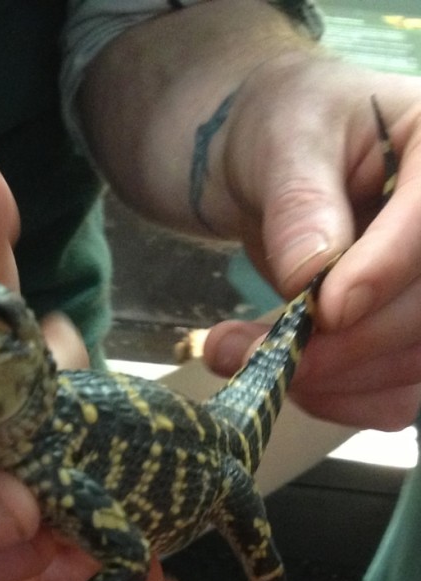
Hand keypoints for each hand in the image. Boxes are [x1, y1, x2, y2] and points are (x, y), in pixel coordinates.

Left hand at [201, 57, 420, 429]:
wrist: (260, 157)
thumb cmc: (278, 124)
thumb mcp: (280, 139)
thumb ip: (300, 200)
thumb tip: (312, 271)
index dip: (389, 270)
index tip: (327, 309)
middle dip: (347, 345)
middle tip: (257, 352)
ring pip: (417, 363)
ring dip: (331, 381)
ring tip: (235, 356)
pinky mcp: (406, 334)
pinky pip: (397, 393)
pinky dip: (339, 399)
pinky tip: (285, 380)